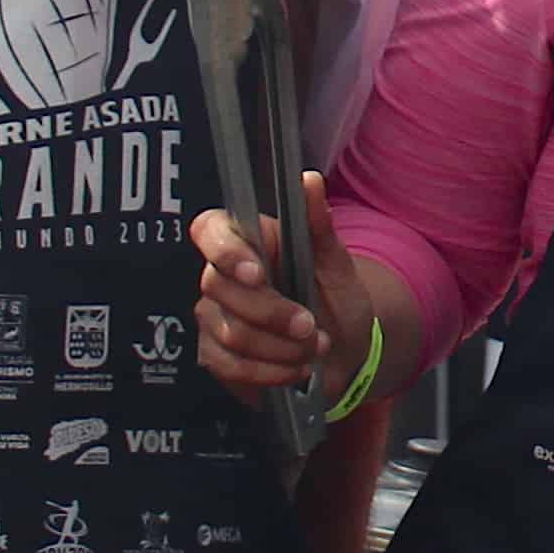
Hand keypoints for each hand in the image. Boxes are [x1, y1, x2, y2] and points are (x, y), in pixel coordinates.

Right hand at [191, 174, 362, 401]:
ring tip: (313, 349)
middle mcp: (220, 276)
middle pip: (219, 288)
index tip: (258, 274)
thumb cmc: (335, 299)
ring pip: (229, 331)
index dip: (225, 251)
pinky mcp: (214, 354)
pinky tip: (296, 369)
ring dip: (279, 347)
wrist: (344, 351)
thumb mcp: (335, 262)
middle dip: (272, 313)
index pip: (209, 230)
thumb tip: (309, 180)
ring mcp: (213, 315)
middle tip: (311, 327)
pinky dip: (270, 372)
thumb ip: (319, 223)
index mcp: (246, 241)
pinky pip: (229, 365)